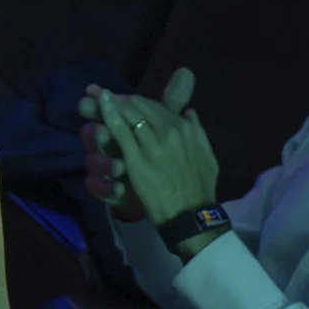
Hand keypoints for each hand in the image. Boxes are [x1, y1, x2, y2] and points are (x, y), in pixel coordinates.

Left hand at [78, 68, 193, 219]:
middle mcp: (169, 131)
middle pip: (141, 106)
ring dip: (115, 103)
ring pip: (130, 113)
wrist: (190, 212)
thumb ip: (198, 132)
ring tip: (102, 97)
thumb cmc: (199, 187)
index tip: (127, 100)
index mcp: (185, 129)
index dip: (140, 102)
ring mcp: (151, 142)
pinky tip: (102, 103)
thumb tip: (190, 111)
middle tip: (109, 96)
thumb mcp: (207, 155)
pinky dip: (109, 113)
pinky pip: (120, 128)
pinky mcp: (135, 156)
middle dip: (124, 100)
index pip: (158, 107)